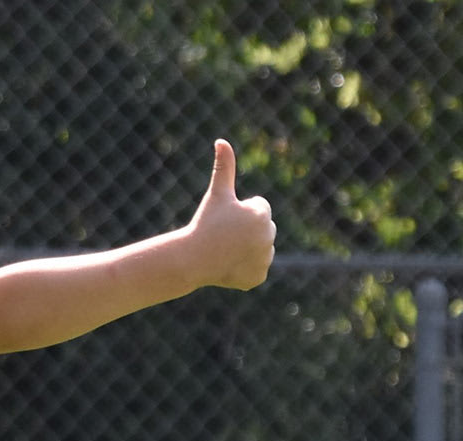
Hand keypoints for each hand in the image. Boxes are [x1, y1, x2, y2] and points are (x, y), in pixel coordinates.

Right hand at [185, 139, 275, 290]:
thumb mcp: (217, 193)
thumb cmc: (206, 222)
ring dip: (247, 248)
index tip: (227, 218)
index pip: (260, 208)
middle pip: (262, 229)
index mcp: (262, 215)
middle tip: (226, 235)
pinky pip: (255, 269)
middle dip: (246, 231)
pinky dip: (244, 268)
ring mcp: (264, 259)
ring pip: (260, 249)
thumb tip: (222, 141)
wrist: (194, 258)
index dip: (241, 211)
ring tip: (227, 249)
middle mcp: (268, 237)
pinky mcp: (258, 277)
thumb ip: (224, 167)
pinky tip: (229, 264)